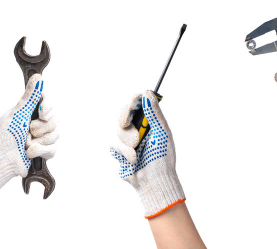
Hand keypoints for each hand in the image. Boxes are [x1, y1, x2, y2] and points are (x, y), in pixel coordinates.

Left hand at [0, 75, 56, 195]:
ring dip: (40, 141)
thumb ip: (30, 96)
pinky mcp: (43, 152)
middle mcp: (37, 124)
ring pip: (55, 135)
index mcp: (30, 113)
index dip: (47, 109)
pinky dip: (41, 151)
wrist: (0, 160)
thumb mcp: (18, 113)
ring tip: (26, 144)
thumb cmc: (3, 136)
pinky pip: (53, 149)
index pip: (48, 105)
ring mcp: (41, 138)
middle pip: (54, 120)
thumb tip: (38, 77)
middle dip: (40, 128)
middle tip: (28, 131)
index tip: (41, 113)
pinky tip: (29, 152)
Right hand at [110, 91, 184, 218]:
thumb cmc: (163, 158)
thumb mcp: (162, 133)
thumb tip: (148, 93)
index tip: (135, 101)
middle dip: (126, 119)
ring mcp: (126, 139)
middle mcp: (137, 128)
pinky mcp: (118, 150)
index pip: (138, 104)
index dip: (134, 100)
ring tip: (138, 150)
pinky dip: (124, 152)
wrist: (153, 181)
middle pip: (123, 113)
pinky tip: (133, 159)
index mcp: (149, 121)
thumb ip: (155, 114)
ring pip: (118, 130)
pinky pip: (113, 144)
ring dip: (128, 141)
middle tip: (130, 125)